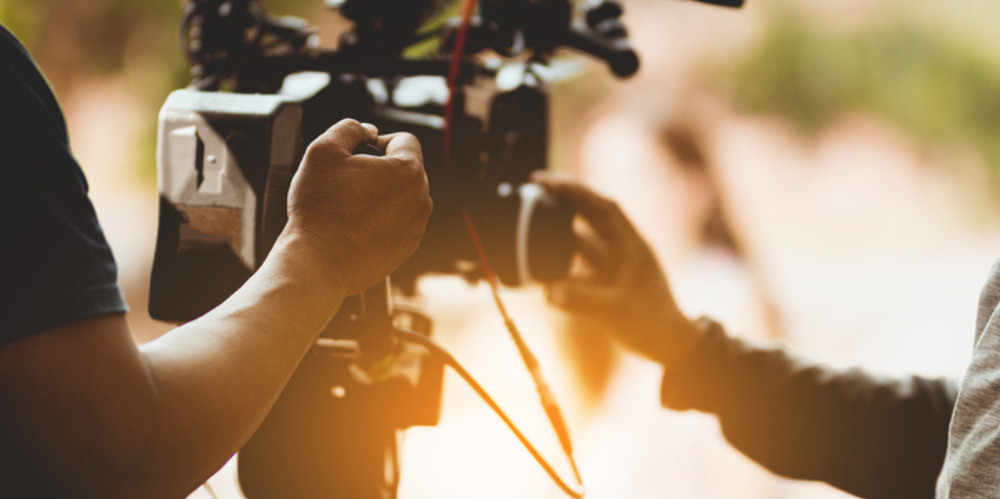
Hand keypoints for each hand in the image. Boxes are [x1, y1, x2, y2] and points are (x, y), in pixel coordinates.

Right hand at [285, 119, 431, 294]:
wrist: (318, 263)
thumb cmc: (320, 209)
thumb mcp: (323, 150)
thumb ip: (350, 128)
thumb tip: (368, 130)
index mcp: (408, 172)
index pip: (404, 140)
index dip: (377, 142)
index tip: (357, 157)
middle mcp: (421, 200)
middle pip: (405, 170)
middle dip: (380, 170)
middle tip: (348, 183)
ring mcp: (416, 227)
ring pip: (402, 197)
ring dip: (380, 196)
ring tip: (349, 207)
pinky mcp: (406, 249)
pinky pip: (398, 223)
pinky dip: (381, 221)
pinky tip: (354, 227)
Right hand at [532, 172, 702, 369]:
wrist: (671, 347)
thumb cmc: (654, 325)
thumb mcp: (618, 311)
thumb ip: (583, 301)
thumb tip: (548, 293)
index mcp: (633, 246)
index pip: (604, 207)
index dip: (577, 190)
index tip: (549, 182)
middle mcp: (623, 251)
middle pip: (591, 217)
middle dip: (564, 203)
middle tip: (534, 194)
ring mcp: (615, 268)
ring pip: (583, 242)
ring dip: (559, 235)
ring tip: (532, 227)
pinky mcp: (607, 285)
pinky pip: (578, 269)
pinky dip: (560, 267)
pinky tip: (540, 270)